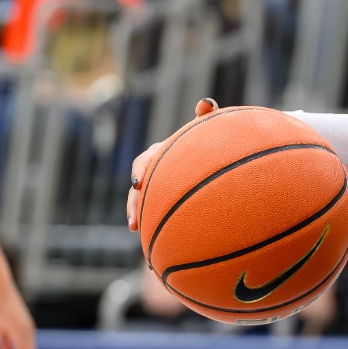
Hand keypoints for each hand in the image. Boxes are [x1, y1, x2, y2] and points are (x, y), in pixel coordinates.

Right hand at [126, 98, 217, 231]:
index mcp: (160, 154)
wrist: (214, 165)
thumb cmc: (208, 143)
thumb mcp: (206, 130)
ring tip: (138, 231)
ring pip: (142, 204)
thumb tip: (206, 102)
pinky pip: (156, 217)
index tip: (138, 183)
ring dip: (139, 217)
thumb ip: (206, 117)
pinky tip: (154, 246)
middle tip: (134, 221)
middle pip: (138, 189)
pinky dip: (154, 229)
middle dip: (133, 203)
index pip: (144, 161)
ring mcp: (158, 189)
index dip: (140, 171)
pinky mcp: (165, 203)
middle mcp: (155, 172)